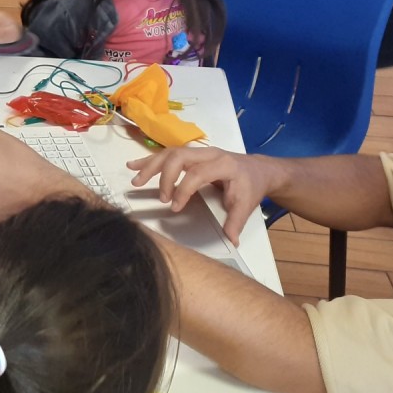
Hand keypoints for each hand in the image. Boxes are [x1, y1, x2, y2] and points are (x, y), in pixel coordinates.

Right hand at [127, 147, 284, 244]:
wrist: (258, 169)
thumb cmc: (250, 185)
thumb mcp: (246, 204)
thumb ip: (235, 222)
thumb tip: (230, 240)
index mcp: (223, 164)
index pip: (198, 173)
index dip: (183, 190)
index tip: (175, 207)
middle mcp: (209, 154)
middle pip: (179, 157)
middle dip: (165, 176)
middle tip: (161, 198)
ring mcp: (198, 152)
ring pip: (169, 153)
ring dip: (151, 166)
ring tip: (136, 180)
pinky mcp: (190, 155)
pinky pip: (167, 154)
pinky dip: (149, 160)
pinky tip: (134, 165)